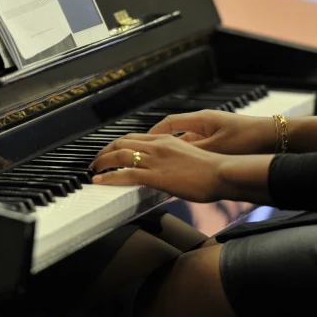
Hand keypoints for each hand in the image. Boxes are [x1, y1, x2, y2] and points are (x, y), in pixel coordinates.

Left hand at [89, 134, 225, 202]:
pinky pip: (126, 173)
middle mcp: (157, 145)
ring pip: (120, 155)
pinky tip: (99, 180)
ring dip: (103, 161)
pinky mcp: (156, 175)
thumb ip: (175, 158)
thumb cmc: (213, 169)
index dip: (118, 143)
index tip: (111, 151)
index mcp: (166, 139)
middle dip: (105, 150)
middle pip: (122, 142)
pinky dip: (109, 176)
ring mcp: (155, 159)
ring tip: (93, 169)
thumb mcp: (190, 157)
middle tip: (97, 160)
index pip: (134, 137)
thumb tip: (168, 167)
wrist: (222, 173)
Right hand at [148, 110, 275, 154]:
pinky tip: (186, 168)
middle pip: (175, 133)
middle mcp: (204, 124)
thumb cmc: (247, 138)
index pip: (169, 123)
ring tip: (162, 164)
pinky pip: (198, 148)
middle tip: (145, 155)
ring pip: (187, 142)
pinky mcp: (220, 141)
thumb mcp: (217, 147)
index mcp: (201, 120)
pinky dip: (190, 156)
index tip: (139, 142)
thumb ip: (194, 151)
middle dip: (159, 144)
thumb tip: (173, 156)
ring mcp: (212, 132)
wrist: (272, 137)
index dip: (153, 132)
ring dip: (175, 152)